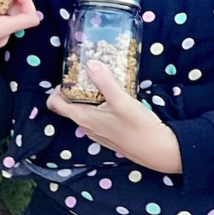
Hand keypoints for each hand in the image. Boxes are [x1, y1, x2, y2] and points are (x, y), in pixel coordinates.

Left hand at [47, 61, 181, 173]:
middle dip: (74, 89)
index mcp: (83, 117)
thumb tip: (90, 63)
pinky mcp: (108, 135)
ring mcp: (97, 133)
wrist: (158, 151)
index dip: (57, 89)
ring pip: (83, 111)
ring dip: (87, 97)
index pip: (55, 104)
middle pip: (69, 106)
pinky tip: (113, 99)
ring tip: (101, 84)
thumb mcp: (122, 100)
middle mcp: (86, 127)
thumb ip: (105, 81)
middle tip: (88, 75)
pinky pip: (95, 118)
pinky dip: (98, 106)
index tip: (70, 77)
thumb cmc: (138, 127)